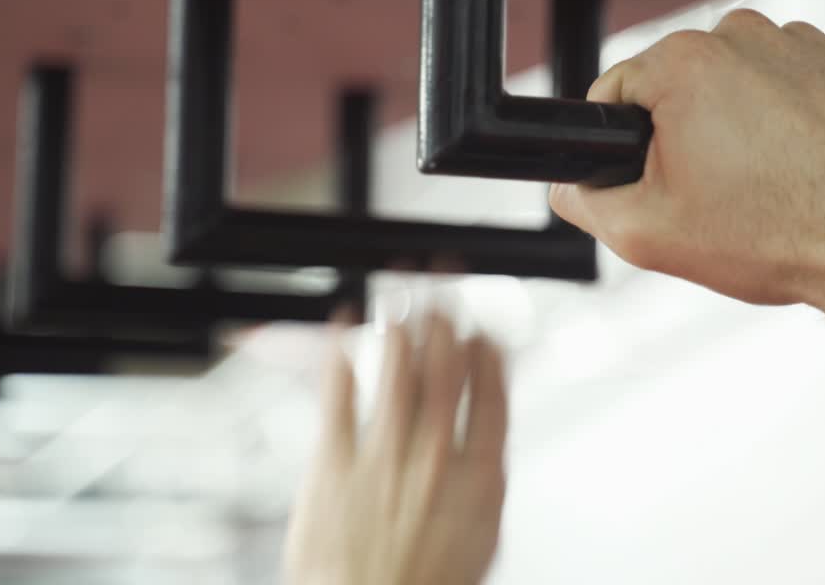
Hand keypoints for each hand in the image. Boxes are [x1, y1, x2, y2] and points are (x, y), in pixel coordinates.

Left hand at [284, 314, 507, 584]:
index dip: (490, 350)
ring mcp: (383, 455)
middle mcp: (433, 456)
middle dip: (447, 320)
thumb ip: (485, 476)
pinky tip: (346, 326)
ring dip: (402, 323)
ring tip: (403, 294)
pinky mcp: (333, 463)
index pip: (491, 391)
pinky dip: (342, 353)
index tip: (485, 328)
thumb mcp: (482, 534)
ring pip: (396, 370)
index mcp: (478, 474)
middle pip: (445, 369)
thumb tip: (489, 439)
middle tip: (444, 290)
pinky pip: (337, 394)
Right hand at [549, 10, 824, 320]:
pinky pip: (808, 85)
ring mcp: (811, 43)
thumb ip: (588, 204)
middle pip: (686, 84)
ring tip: (771, 185)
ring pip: (749, 82)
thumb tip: (570, 186)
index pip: (620, 89)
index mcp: (686, 63)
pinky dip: (804, 120)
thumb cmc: (777, 238)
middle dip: (689, 133)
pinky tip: (813, 168)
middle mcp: (748, 35)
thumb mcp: (651, 235)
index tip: (649, 179)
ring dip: (748, 124)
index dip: (623, 142)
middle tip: (715, 194)